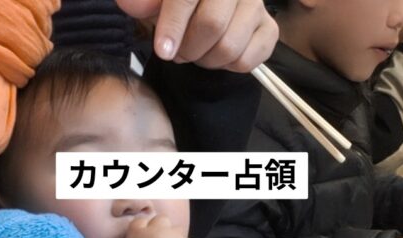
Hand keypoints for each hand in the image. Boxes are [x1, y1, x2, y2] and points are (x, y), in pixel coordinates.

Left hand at [115, 0, 277, 70]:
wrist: (206, 3)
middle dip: (189, 48)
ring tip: (196, 53)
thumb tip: (133, 6)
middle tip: (177, 53)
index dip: (173, 26)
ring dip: (206, 60)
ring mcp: (257, 6)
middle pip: (213, 25)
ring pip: (230, 47)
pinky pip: (247, 61)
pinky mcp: (269, 29)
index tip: (163, 51)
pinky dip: (227, 66)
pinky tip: (217, 55)